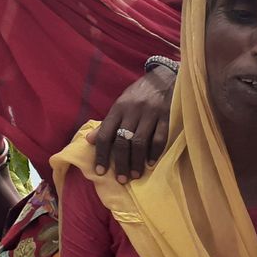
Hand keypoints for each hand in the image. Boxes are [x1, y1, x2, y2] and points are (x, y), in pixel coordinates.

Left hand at [89, 65, 175, 182]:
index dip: (101, 154)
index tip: (100, 171)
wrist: (163, 77)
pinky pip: (159, 137)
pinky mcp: (166, 115)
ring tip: (134, 175)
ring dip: (136, 161)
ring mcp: (150, 113)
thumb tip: (90, 140)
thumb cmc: (138, 94)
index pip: (106, 134)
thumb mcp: (120, 105)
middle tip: (120, 179)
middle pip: (123, 141)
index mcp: (118, 108)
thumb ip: (107, 123)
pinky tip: (151, 163)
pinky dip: (155, 152)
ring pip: (140, 141)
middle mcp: (132, 111)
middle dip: (120, 162)